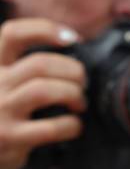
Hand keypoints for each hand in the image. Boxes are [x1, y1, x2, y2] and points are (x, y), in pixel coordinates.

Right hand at [0, 18, 86, 168]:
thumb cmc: (1, 116)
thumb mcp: (4, 85)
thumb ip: (22, 69)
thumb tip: (71, 47)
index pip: (13, 33)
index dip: (45, 29)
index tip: (72, 38)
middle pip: (40, 63)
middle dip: (73, 70)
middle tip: (83, 83)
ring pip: (45, 89)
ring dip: (73, 94)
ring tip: (79, 103)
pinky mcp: (8, 139)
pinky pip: (52, 126)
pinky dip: (72, 125)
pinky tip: (74, 126)